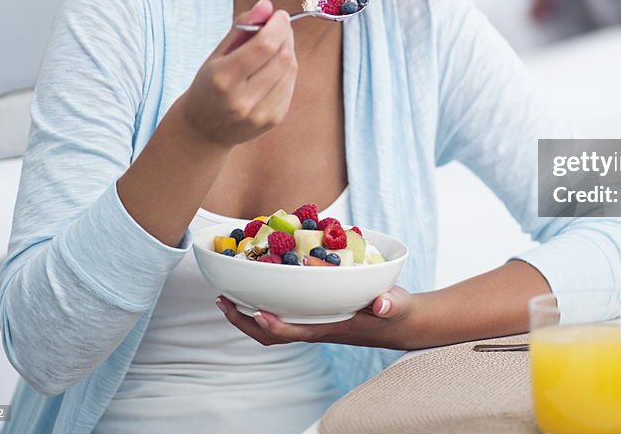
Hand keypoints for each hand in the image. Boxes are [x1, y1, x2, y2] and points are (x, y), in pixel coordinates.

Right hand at [180, 0, 296, 145]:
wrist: (204, 129)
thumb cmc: (209, 85)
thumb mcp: (217, 54)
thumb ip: (242, 27)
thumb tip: (266, 5)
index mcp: (222, 78)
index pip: (264, 46)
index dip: (278, 26)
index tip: (280, 15)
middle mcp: (242, 99)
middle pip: (282, 57)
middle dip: (286, 35)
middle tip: (279, 26)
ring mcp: (260, 113)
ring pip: (290, 70)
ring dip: (288, 51)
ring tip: (275, 46)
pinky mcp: (273, 119)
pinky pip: (291, 85)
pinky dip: (287, 70)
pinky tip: (274, 68)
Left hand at [215, 287, 415, 349]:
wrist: (398, 322)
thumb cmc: (395, 312)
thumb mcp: (396, 305)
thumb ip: (390, 304)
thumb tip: (383, 304)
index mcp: (330, 327)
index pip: (296, 332)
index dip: (274, 325)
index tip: (256, 312)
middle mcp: (315, 327)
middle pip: (271, 334)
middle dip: (244, 321)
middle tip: (222, 300)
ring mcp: (311, 322)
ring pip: (270, 327)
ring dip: (246, 314)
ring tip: (226, 295)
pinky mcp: (312, 313)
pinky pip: (280, 313)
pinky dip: (262, 302)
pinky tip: (254, 285)